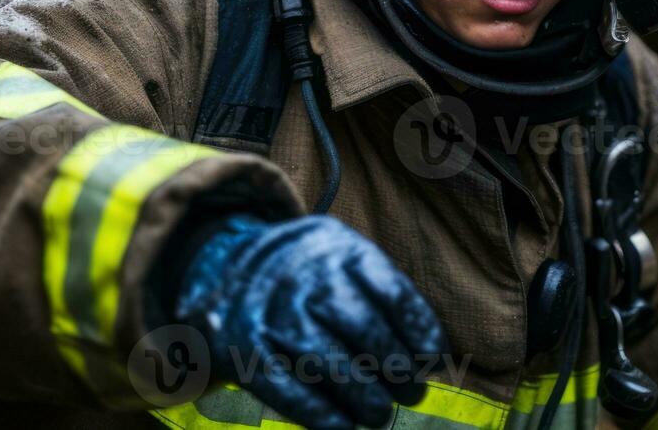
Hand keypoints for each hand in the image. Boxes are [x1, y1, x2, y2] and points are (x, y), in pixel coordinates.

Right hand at [175, 213, 446, 429]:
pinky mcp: (241, 346)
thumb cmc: (309, 274)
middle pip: (361, 326)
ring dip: (362, 395)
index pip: (391, 291)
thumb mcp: (345, 259)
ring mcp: (270, 309)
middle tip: (411, 393)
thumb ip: (386, 297)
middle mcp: (302, 272)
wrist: (225, 265)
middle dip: (395, 368)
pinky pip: (284, 386)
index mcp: (337, 246)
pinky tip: (342, 427)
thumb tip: (430, 359)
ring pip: (325, 358)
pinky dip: (317, 413)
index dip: (419, 331)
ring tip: (379, 413)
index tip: (431, 360)